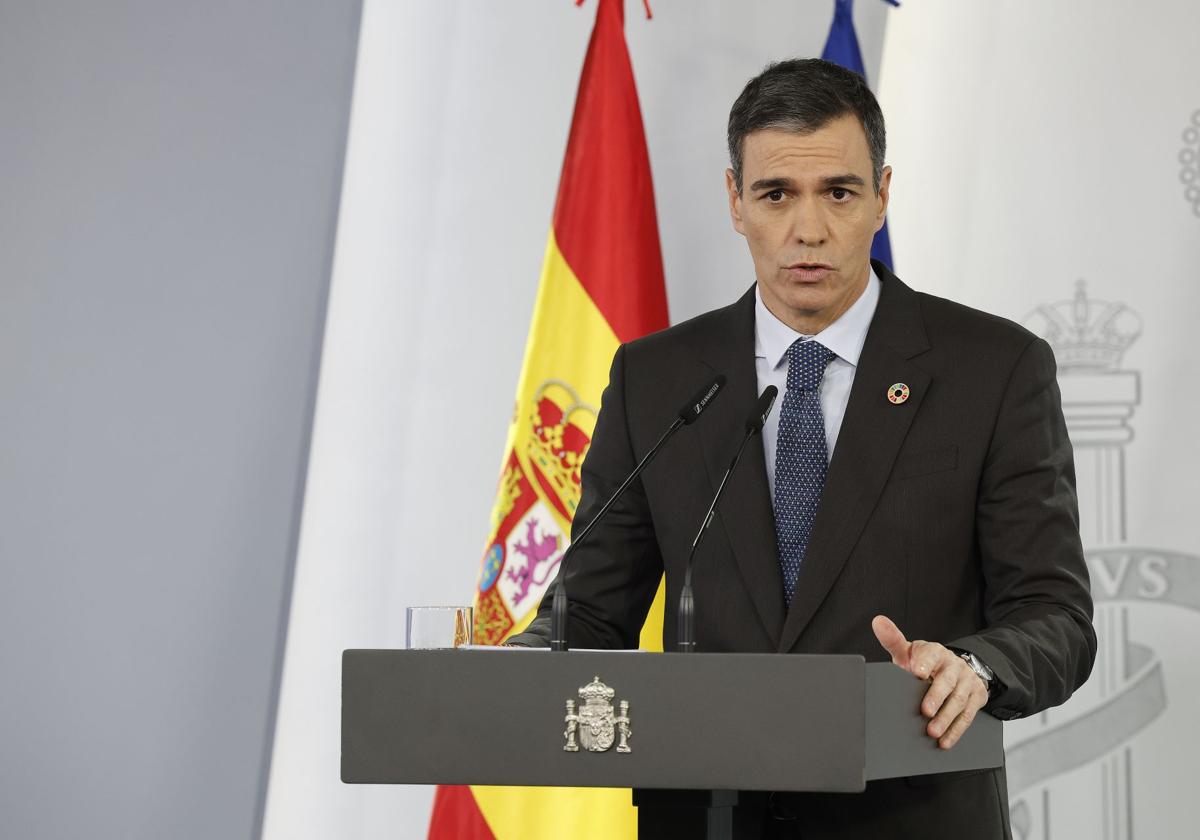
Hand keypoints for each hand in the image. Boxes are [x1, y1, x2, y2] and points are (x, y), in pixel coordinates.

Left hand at [871, 615, 988, 749]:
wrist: (955, 668)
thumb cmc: (924, 662)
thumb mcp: (909, 651)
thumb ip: (893, 640)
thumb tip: (878, 622)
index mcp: (935, 652)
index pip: (930, 654)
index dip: (924, 662)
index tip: (916, 672)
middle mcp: (954, 665)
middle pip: (947, 681)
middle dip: (936, 697)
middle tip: (925, 712)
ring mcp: (967, 681)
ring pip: (959, 700)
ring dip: (946, 718)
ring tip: (933, 731)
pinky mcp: (977, 696)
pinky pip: (968, 715)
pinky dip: (956, 730)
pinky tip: (945, 740)